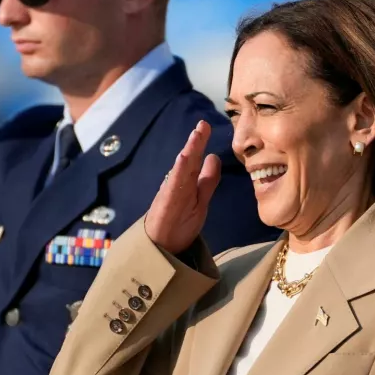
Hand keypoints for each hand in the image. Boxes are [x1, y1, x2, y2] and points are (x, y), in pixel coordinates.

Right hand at [145, 121, 222, 254]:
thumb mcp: (200, 201)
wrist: (160, 249)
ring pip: (181, 172)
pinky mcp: (166, 207)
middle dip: (195, 143)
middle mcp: (177, 186)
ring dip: (188, 153)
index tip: (205, 125)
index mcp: (186, 183)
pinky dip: (177, 173)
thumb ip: (207, 181)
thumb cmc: (178, 224)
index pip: (194, 160)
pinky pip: (173, 188)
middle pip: (188, 162)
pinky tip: (182, 159)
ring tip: (195, 136)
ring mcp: (171, 196)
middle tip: (202, 124)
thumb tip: (214, 156)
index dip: (200, 144)